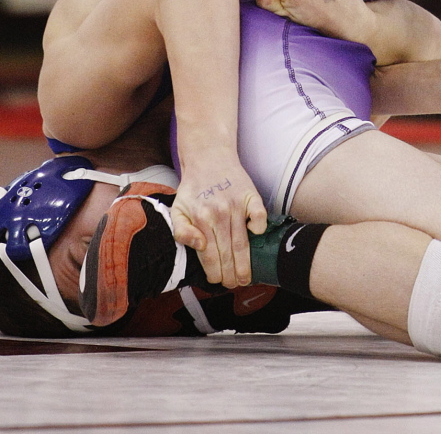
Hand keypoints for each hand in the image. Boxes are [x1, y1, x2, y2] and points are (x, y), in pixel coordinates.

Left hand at [171, 156, 266, 287]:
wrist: (209, 157)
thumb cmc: (193, 188)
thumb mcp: (177, 210)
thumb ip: (181, 231)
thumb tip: (200, 246)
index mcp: (200, 219)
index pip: (209, 256)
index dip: (215, 274)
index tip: (218, 282)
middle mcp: (219, 214)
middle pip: (228, 253)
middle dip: (231, 274)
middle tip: (234, 284)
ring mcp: (237, 205)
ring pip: (243, 242)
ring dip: (245, 263)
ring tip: (245, 277)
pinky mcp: (251, 196)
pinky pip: (260, 217)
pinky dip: (260, 229)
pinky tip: (256, 237)